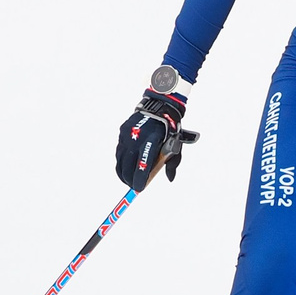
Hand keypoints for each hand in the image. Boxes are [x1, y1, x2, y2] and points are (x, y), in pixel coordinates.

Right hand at [117, 72, 199, 189]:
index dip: (139, 179)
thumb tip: (170, 178)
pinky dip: (121, 161)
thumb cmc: (170, 128)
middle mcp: (137, 138)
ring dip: (122, 172)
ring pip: (120, 159)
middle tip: (132, 186)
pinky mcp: (122, 132)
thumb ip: (173, 162)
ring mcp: (127, 134)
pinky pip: (119, 151)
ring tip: (127, 180)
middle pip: (128, 165)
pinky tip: (124, 167)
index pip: (142, 165)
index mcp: (151, 141)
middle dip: (129, 179)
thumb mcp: (176, 144)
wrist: (160, 105)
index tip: (139, 188)